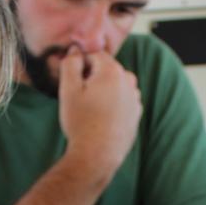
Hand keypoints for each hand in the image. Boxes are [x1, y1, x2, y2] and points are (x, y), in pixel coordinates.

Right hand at [58, 47, 141, 178]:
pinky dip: (113, 104)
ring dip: (104, 91)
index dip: (81, 66)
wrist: (97, 155)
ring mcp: (135, 98)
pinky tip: (102, 119)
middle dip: (93, 78)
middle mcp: (129, 81)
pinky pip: (122, 100)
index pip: (94, 55)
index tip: (74, 84)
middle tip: (82, 100)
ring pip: (115, 85)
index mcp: (112, 71)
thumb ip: (71, 64)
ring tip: (92, 111)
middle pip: (106, 69)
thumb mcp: (68, 89)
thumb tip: (75, 50)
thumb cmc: (80, 122)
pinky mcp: (136, 113)